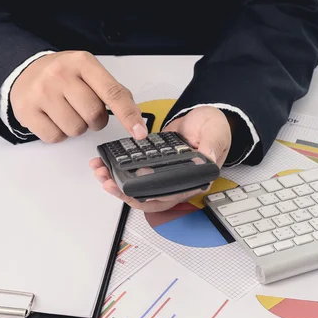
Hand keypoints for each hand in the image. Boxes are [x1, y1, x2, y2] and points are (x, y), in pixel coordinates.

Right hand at [10, 51, 147, 142]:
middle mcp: (61, 74)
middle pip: (94, 114)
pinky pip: (55, 137)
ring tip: (68, 112)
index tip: (139, 132)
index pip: (113, 92)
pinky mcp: (27, 110)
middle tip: (86, 111)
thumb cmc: (64, 74)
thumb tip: (135, 115)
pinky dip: (59, 133)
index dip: (128, 115)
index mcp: (83, 63)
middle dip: (95, 120)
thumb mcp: (89, 72)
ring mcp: (42, 92)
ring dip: (77, 127)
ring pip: (75, 129)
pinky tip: (54, 118)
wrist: (26, 70)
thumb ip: (112, 90)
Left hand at [90, 106, 231, 211]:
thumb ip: (212, 146)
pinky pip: (134, 173)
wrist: (204, 117)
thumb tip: (207, 158)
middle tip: (108, 183)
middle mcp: (176, 183)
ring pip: (138, 189)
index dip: (149, 198)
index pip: (169, 197)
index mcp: (193, 181)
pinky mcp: (153, 165)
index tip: (131, 192)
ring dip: (117, 184)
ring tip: (101, 173)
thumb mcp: (216, 134)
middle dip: (125, 193)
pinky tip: (105, 164)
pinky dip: (118, 171)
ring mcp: (163, 176)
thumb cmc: (214, 128)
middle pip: (148, 199)